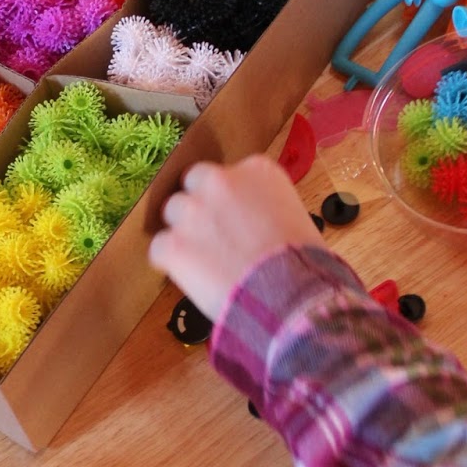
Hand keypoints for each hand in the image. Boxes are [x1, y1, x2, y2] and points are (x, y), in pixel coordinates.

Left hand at [148, 156, 316, 322]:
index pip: (232, 175)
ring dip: (184, 231)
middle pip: (195, 182)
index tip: (237, 219)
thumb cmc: (306, 265)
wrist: (292, 297)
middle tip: (214, 235)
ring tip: (204, 260)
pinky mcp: (173, 242)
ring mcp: (193, 210)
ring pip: (173, 211)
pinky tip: (190, 276)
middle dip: (201, 205)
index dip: (232, 200)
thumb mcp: (296, 218)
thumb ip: (266, 208)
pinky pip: (160, 247)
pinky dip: (171, 262)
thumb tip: (255, 225)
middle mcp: (220, 181)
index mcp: (257, 170)